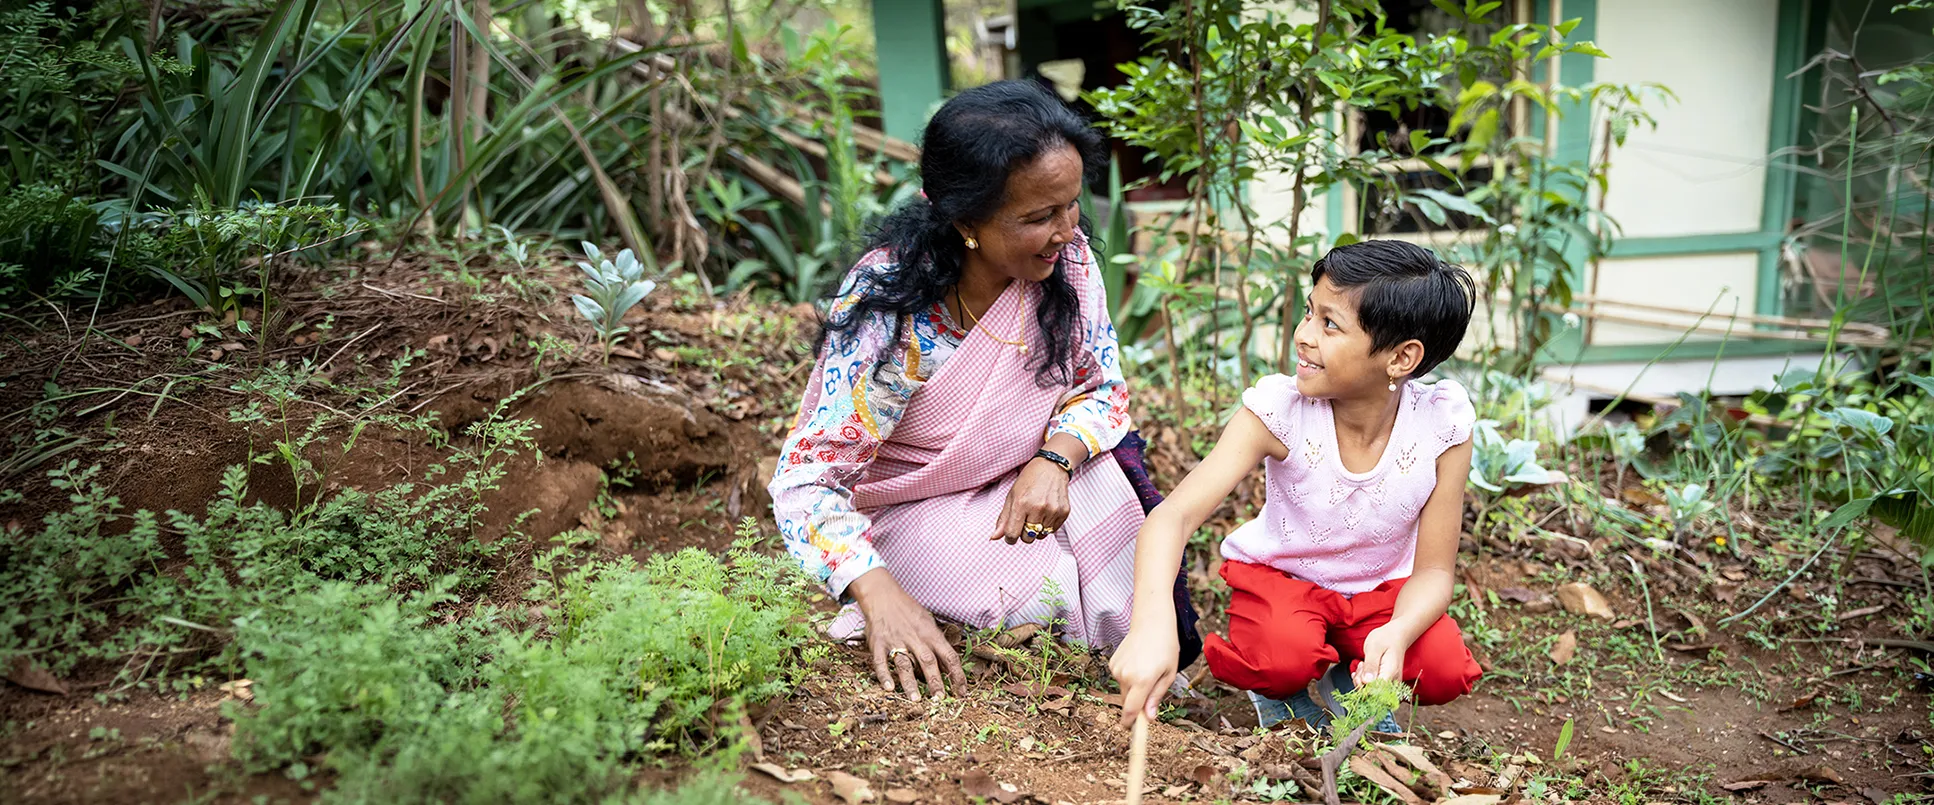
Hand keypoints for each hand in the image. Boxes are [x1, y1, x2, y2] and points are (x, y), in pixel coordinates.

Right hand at [848, 568, 966, 701]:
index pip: (949, 656)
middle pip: (928, 662)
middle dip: (935, 682)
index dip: (957, 675)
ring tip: (915, 699)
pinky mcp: (878, 643)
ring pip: (905, 664)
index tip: (962, 692)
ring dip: (910, 682)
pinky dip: (884, 675)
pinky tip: (889, 688)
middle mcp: (915, 638)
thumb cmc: (908, 610)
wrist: (883, 596)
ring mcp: (896, 641)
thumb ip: (937, 644)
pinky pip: (881, 661)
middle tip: (939, 699)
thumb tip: (948, 665)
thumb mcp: (928, 622)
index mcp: (931, 634)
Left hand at [990, 458, 1070, 543]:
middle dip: (1023, 533)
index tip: (1011, 533)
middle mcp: (1038, 508)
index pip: (1012, 534)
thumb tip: (994, 537)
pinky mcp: (1063, 512)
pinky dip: (1047, 526)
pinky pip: (1052, 531)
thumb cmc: (1029, 480)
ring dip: (1036, 530)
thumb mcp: (1012, 496)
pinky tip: (1046, 512)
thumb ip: (1003, 519)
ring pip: (1040, 536)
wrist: (1051, 467)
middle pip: (1027, 538)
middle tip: (1025, 519)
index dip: (1009, 537)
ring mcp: (1052, 511)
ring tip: (1036, 513)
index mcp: (1021, 503)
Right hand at [1107, 626, 1178, 727]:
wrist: (1151, 623)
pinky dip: (1128, 677)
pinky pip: (1120, 678)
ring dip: (1133, 688)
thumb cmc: (1165, 648)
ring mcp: (1117, 669)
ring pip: (1124, 690)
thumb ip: (1157, 697)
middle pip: (1127, 702)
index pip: (1131, 710)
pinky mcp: (1112, 663)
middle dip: (1136, 703)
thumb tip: (1149, 718)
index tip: (1130, 730)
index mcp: (1142, 680)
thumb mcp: (1169, 674)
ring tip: (1146, 669)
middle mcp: (1126, 676)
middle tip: (1150, 689)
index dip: (1130, 723)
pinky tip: (1137, 663)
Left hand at [1354, 625, 1409, 686]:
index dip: (1363, 686)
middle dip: (1361, 683)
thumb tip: (1366, 682)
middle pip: (1373, 694)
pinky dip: (1364, 680)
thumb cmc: (1385, 639)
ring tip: (1363, 665)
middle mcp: (1393, 682)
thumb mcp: (1374, 648)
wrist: (1396, 635)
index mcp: (1390, 674)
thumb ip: (1370, 665)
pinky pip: (1372, 687)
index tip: (1360, 673)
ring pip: (1371, 690)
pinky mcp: (1386, 682)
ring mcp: (1391, 683)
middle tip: (1361, 666)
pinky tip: (1363, 670)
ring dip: (1361, 680)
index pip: (1375, 692)